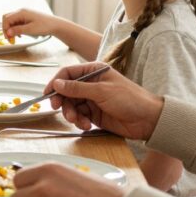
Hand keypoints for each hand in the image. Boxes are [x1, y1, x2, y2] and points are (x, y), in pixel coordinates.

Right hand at [2, 8, 60, 40]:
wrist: (55, 25)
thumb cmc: (45, 26)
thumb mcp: (30, 30)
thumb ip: (17, 30)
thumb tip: (7, 32)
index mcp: (21, 12)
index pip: (6, 19)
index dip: (5, 29)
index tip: (8, 38)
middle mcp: (21, 11)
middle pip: (7, 18)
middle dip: (6, 29)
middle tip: (10, 39)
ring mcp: (24, 14)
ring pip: (11, 21)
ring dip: (11, 29)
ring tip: (16, 38)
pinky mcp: (26, 18)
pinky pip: (17, 22)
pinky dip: (16, 29)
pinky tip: (20, 34)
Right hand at [44, 63, 163, 140]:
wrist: (148, 120)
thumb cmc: (130, 99)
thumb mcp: (101, 91)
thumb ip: (77, 88)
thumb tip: (57, 83)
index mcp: (94, 71)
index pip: (68, 73)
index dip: (56, 82)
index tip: (47, 94)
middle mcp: (92, 84)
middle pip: (67, 91)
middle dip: (63, 101)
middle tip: (59, 109)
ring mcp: (93, 99)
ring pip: (72, 105)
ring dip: (72, 114)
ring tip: (79, 121)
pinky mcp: (95, 114)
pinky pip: (80, 116)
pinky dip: (80, 121)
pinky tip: (87, 125)